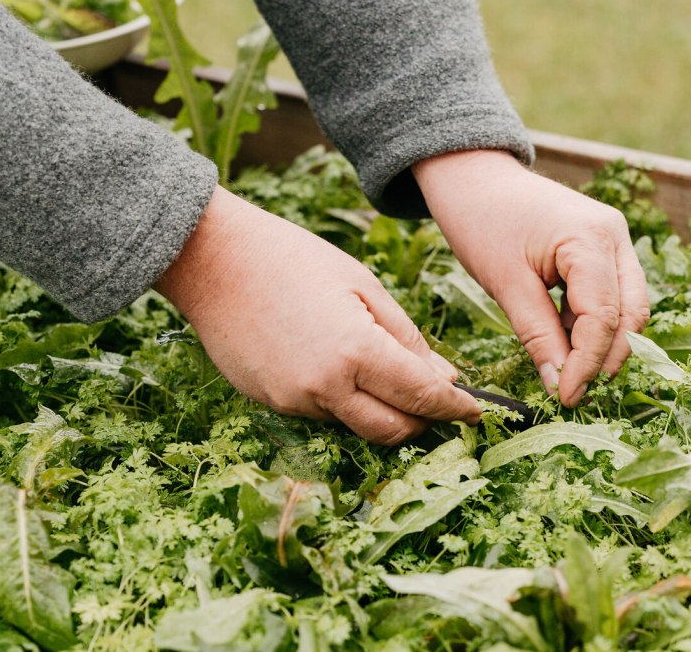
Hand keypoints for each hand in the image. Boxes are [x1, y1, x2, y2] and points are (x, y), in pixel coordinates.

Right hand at [155, 186, 480, 444]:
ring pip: (356, 425)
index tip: (477, 413)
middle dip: (424, 422)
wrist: (213, 261)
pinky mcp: (270, 403)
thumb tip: (446, 377)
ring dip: (383, 412)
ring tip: (393, 379)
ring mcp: (294, 401)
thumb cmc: (294, 259)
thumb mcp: (363, 286)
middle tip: (443, 404)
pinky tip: (343, 369)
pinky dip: (345, 402)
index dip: (456, 408)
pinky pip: (322, 414)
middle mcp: (325, 387)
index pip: (423, 396)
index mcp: (357, 352)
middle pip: (393, 430)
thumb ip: (407, 338)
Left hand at [414, 150, 649, 405]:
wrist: (474, 176)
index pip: (604, 318)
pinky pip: (614, 294)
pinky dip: (594, 322)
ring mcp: (615, 238)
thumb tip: (558, 383)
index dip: (587, 364)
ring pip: (629, 307)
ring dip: (603, 342)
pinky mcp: (606, 246)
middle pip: (630, 315)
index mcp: (590, 239)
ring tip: (566, 369)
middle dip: (605, 358)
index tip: (565, 397)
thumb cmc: (482, 220)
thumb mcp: (506, 284)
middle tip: (572, 392)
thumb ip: (538, 335)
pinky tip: (563, 338)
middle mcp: (615, 235)